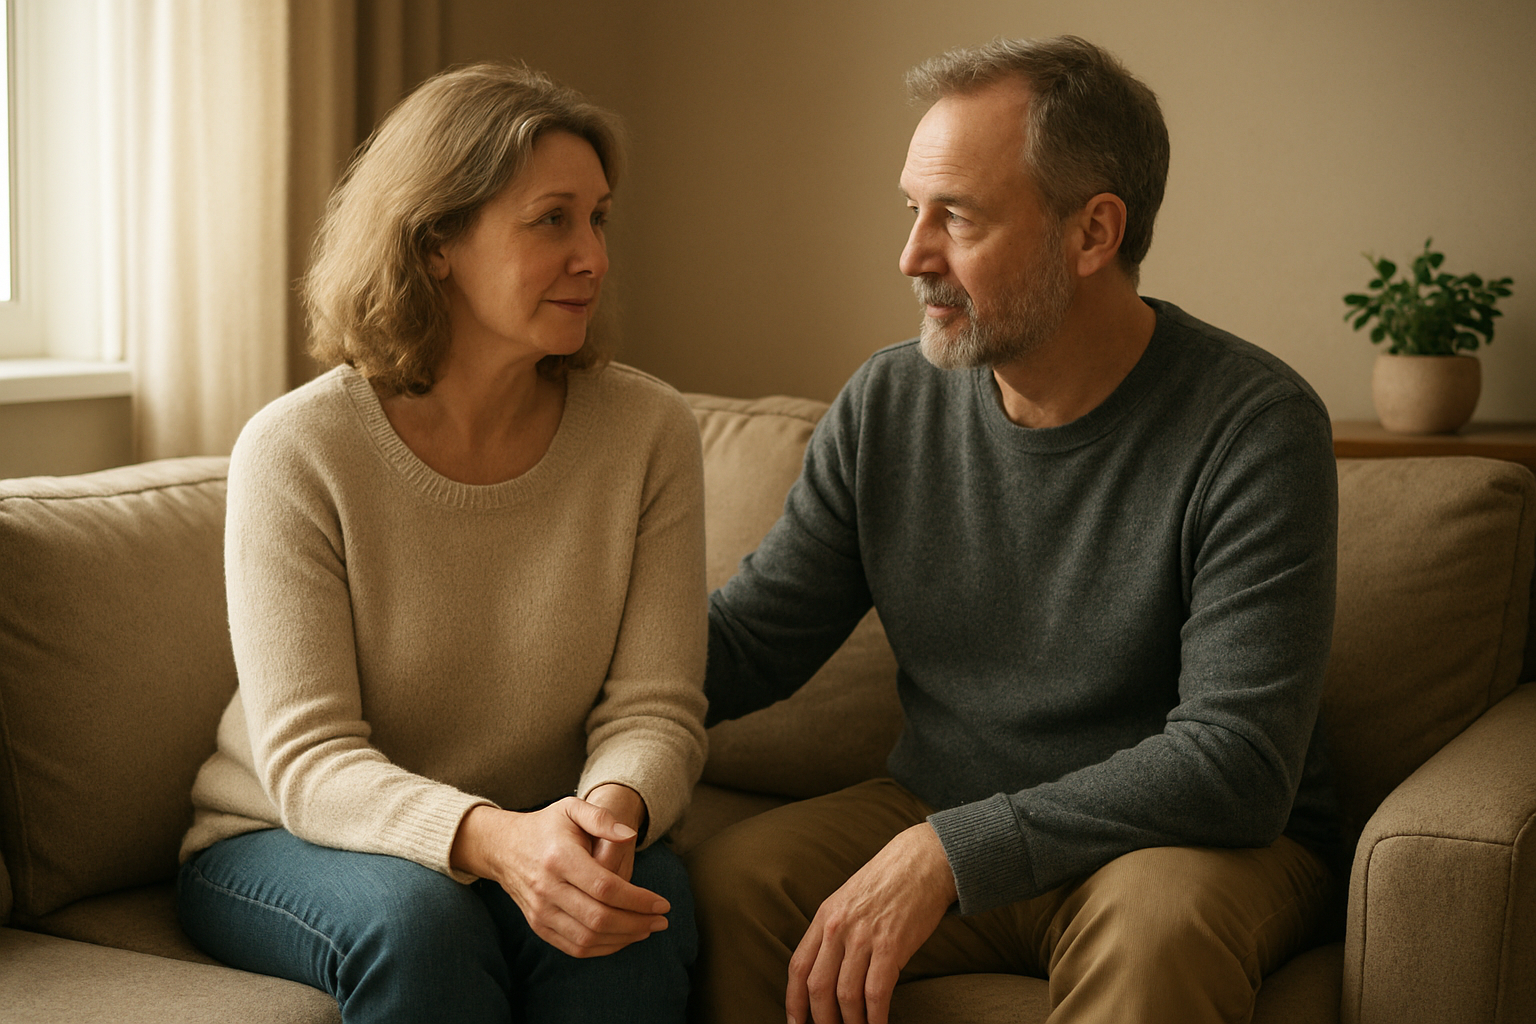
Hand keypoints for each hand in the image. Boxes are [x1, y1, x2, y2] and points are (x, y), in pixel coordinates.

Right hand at [450, 799, 668, 957]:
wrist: (504, 848)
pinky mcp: (538, 926)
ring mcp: (540, 911)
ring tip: (647, 929)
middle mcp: (547, 889)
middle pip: (599, 917)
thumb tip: (630, 834)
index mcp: (559, 858)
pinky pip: (574, 947)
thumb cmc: (546, 826)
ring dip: (623, 939)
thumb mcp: (571, 808)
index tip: (662, 903)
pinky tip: (623, 938)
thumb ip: (601, 817)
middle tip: (661, 920)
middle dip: (637, 923)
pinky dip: (603, 948)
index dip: (637, 899)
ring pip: (588, 938)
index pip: (605, 887)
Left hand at [786, 823, 957, 1023]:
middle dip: (822, 1019)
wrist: (923, 860)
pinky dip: (875, 1018)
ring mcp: (864, 936)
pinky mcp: (891, 946)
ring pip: (846, 996)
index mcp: (824, 916)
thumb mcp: (849, 899)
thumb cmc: (889, 882)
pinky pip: (876, 993)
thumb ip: (834, 931)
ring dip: (850, 1023)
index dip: (793, 1001)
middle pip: (817, 987)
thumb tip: (827, 970)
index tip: (795, 1022)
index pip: (798, 967)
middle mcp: (838, 927)